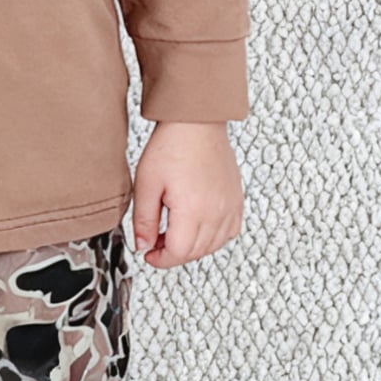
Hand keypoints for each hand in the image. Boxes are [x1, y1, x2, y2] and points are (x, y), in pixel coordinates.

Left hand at [131, 120, 243, 268]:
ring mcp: (230, 207)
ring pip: (213, 246)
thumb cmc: (172, 145)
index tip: (148, 253)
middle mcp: (216, 212)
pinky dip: (213, 237)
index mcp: (192, 210)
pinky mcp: (237, 200)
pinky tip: (198, 226)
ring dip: (192, 247)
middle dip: (173, 254)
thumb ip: (143, 220)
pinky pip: (230, 232)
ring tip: (174, 232)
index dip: (160, 259)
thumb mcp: (146, 184)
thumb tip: (143, 246)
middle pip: (195, 252)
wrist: (197, 122)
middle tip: (156, 242)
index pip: (178, 253)